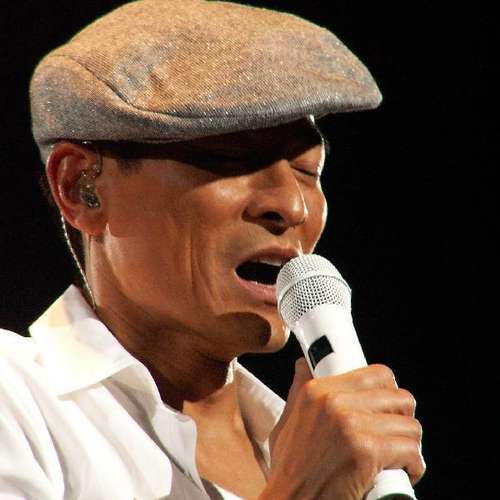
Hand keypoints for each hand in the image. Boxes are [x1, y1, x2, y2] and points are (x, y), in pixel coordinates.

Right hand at [259, 358, 424, 499]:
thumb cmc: (290, 468)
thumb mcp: (287, 422)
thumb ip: (298, 390)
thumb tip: (304, 364)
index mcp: (317, 390)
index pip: (375, 374)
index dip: (389, 391)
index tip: (388, 408)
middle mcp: (334, 402)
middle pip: (398, 396)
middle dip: (404, 417)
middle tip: (396, 434)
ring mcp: (351, 426)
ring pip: (409, 425)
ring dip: (410, 443)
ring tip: (400, 456)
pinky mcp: (365, 452)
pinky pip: (410, 449)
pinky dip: (415, 464)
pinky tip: (406, 472)